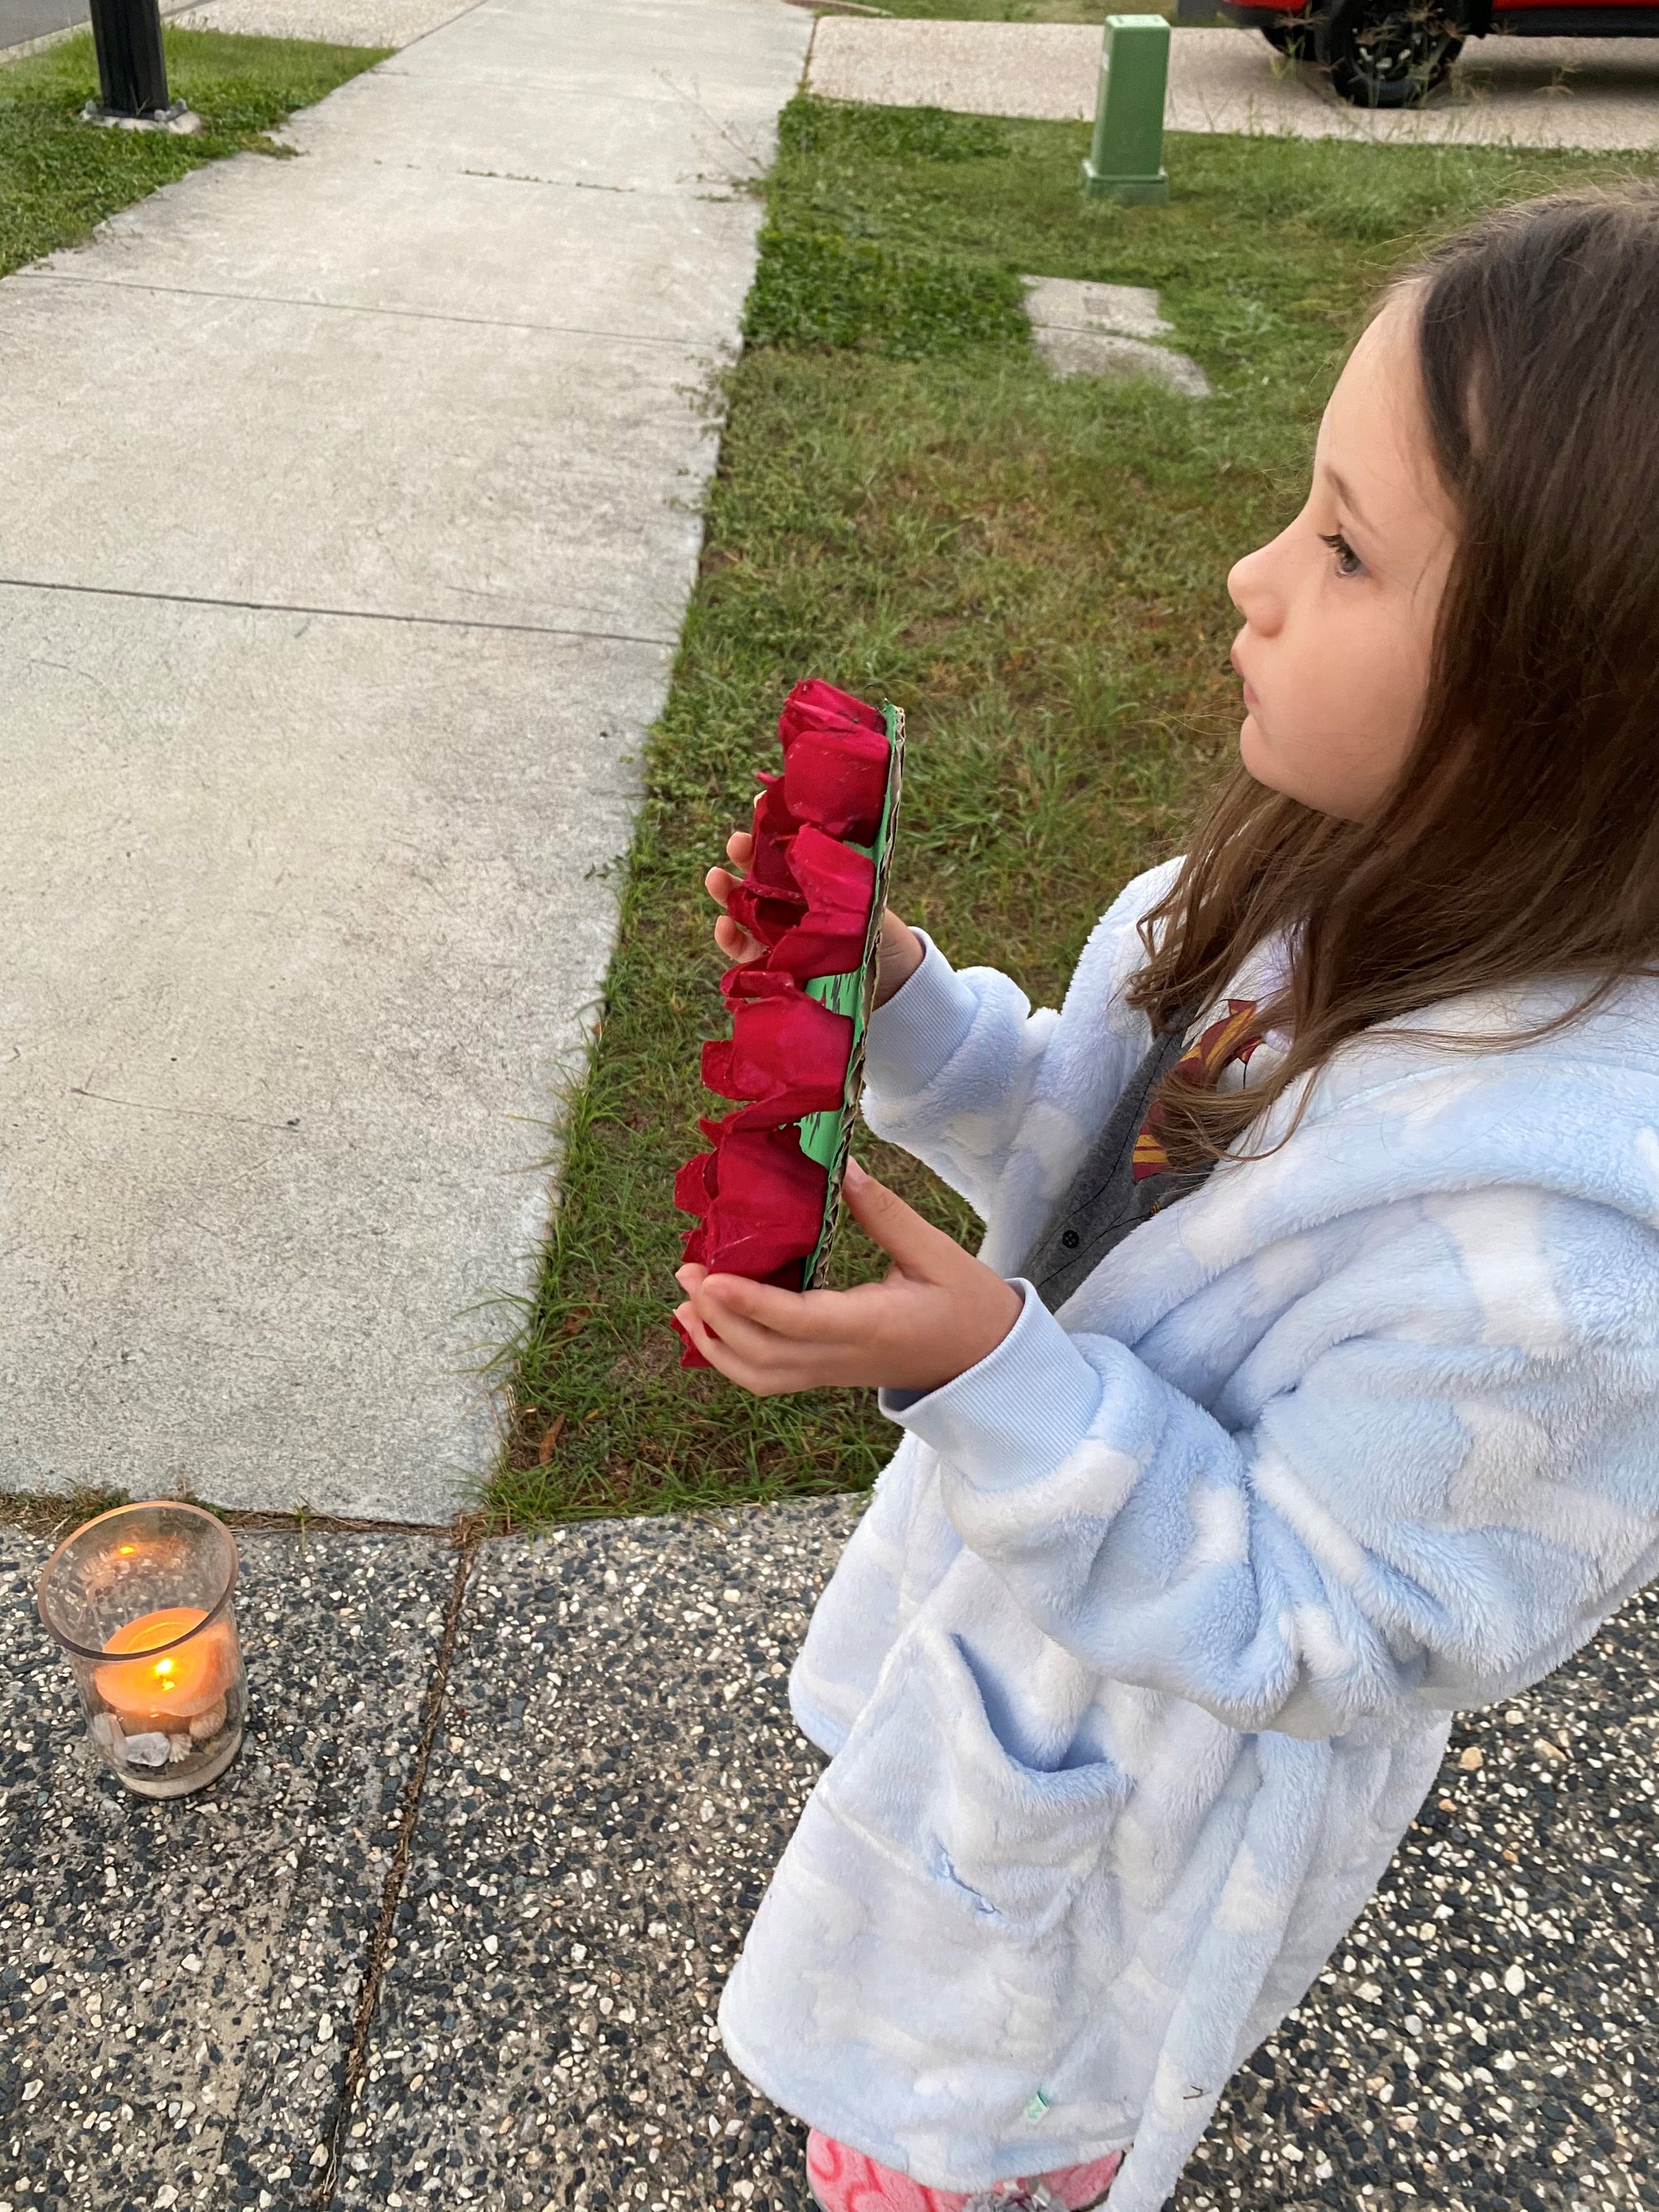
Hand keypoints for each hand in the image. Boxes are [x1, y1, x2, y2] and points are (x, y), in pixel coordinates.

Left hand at [674, 1158, 1022, 1395]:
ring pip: (760, 1375)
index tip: (712, 1276)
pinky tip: (710, 1326)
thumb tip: (842, 1168)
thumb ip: (885, 1212)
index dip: (750, 1301)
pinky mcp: (828, 1374)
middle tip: (687, 1271)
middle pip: (763, 1355)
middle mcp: (843, 1357)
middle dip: (717, 1317)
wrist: (988, 1364)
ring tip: (684, 1303)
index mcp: (871, 1325)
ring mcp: (833, 1372)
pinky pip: (770, 1376)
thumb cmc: (970, 1305)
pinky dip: (732, 1356)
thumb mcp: (936, 1252)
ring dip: (715, 1344)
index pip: (798, 1320)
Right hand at [705, 830, 924, 1006]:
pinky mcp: (770, 964)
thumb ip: (847, 874)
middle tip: (735, 843)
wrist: (891, 985)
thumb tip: (827, 837)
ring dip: (725, 891)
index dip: (770, 828)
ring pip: (743, 906)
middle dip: (743, 855)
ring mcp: (778, 932)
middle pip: (759, 872)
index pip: (786, 847)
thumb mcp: (870, 898)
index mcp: (813, 879)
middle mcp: (792, 902)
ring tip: (715, 878)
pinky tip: (723, 925)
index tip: (758, 807)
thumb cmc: (882, 936)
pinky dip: (729, 937)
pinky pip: (742, 949)